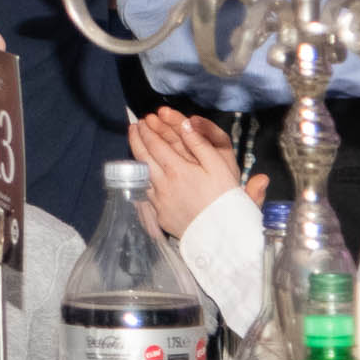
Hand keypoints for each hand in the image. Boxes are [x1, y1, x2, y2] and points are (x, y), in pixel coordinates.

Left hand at [126, 109, 245, 240]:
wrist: (224, 238)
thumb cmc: (226, 201)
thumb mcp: (220, 168)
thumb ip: (201, 145)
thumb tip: (186, 124)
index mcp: (178, 170)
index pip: (156, 145)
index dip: (148, 131)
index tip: (143, 121)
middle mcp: (164, 184)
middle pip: (143, 157)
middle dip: (137, 139)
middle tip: (134, 127)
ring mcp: (160, 201)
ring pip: (142, 174)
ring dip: (137, 157)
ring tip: (134, 145)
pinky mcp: (160, 216)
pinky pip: (146, 193)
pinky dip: (142, 178)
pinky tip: (143, 174)